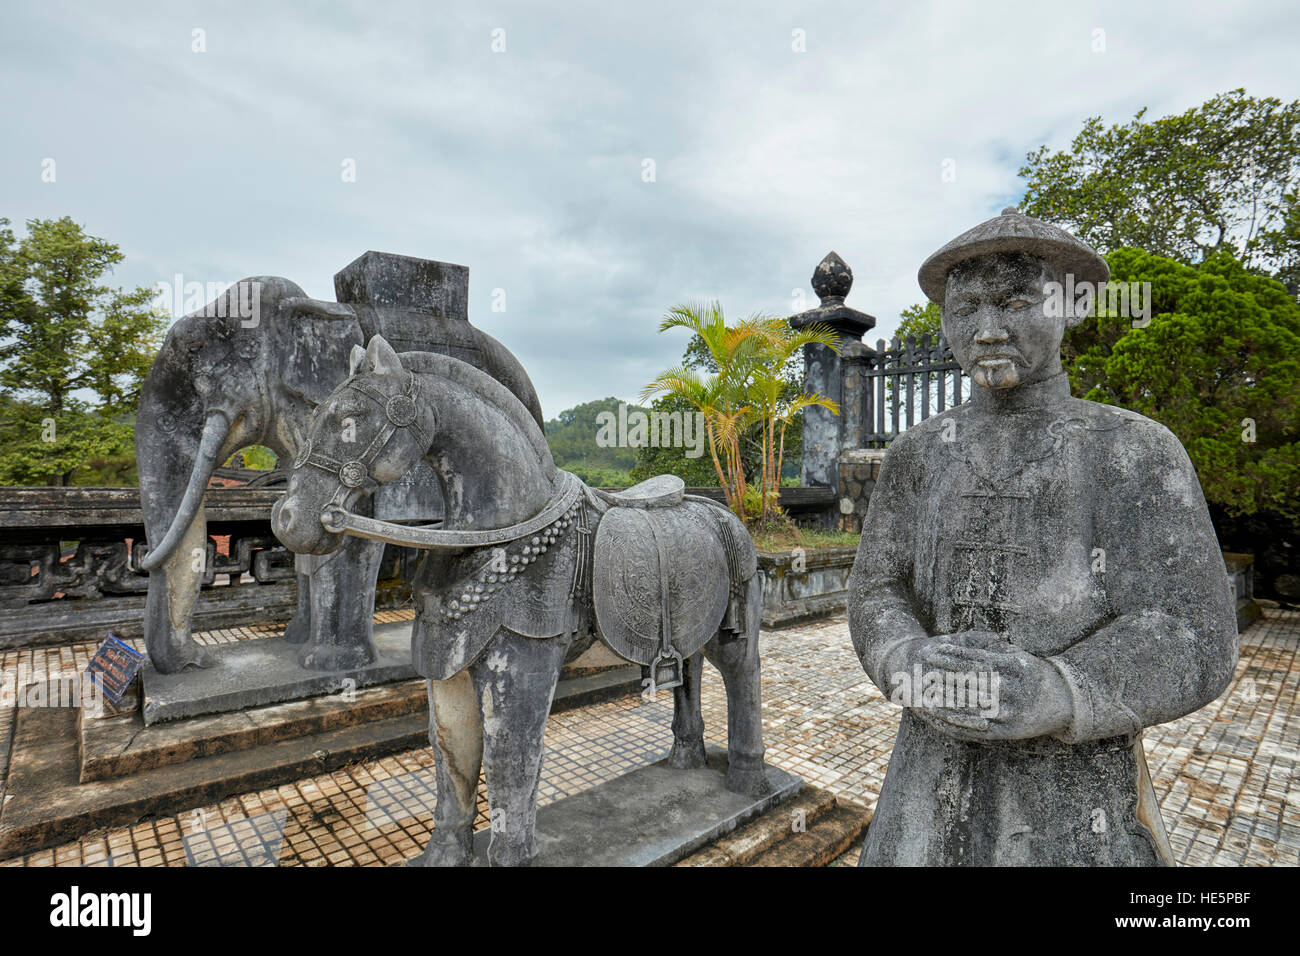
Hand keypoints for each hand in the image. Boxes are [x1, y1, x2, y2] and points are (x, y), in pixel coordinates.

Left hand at [915, 641, 1072, 740]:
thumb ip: (994, 648)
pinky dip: (956, 723)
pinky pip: (977, 729)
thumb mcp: (1019, 656)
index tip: (933, 649)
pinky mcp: (1008, 732)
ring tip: (924, 692)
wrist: (1065, 703)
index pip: (977, 660)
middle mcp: (1014, 691)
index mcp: (1016, 669)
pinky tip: (939, 716)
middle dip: (944, 676)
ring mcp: (1011, 713)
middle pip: (971, 684)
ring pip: (972, 707)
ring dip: (945, 701)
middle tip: (920, 669)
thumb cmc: (1034, 674)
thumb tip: (968, 637)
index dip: (953, 655)